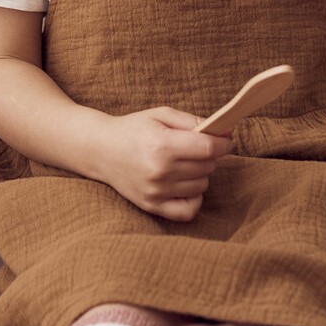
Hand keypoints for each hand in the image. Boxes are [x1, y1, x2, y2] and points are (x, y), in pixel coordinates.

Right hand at [93, 106, 232, 221]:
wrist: (100, 149)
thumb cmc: (133, 129)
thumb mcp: (160, 115)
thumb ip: (192, 121)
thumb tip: (223, 133)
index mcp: (162, 145)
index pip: (208, 149)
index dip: (223, 143)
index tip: (225, 140)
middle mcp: (159, 171)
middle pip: (207, 166)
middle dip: (209, 155)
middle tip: (195, 148)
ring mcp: (155, 191)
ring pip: (201, 185)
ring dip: (200, 174)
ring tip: (184, 163)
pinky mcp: (151, 205)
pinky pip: (188, 210)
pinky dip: (194, 198)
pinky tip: (187, 185)